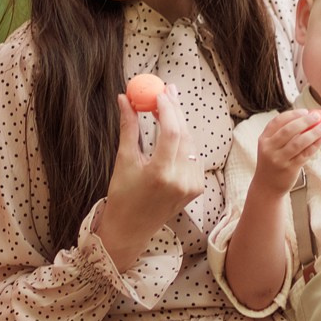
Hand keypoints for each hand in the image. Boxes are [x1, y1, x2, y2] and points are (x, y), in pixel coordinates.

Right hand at [96, 88, 205, 266]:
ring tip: (166, 107)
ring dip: (179, 124)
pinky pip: (193, 156)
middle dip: (175, 110)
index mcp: (160, 174)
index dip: (167, 109)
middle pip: (184, 134)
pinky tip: (173, 132)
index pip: (170, 133)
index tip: (160, 92)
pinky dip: (184, 141)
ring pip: (190, 143)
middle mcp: (180, 180)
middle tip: (167, 91)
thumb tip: (124, 98)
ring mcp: (191, 185)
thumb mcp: (123, 160)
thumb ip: (128, 128)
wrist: (131, 228)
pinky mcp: (197, 188)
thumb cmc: (123, 195)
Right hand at [251, 108, 320, 195]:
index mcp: (264, 139)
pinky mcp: (289, 168)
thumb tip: (305, 117)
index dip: (292, 114)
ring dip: (313, 132)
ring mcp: (279, 159)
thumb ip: (282, 134)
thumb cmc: (272, 162)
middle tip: (317, 116)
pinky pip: (305, 154)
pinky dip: (315, 145)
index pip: (277, 121)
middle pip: (288, 130)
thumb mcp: (270, 147)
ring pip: (299, 142)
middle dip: (305, 121)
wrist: (266, 186)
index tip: (305, 111)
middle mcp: (269, 148)